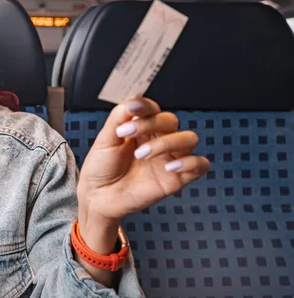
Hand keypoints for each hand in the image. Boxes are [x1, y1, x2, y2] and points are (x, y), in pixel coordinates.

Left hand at [77, 97, 210, 225]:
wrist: (98, 196)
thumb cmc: (101, 168)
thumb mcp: (105, 140)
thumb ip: (118, 119)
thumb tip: (132, 101)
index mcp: (142, 128)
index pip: (152, 109)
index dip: (145, 106)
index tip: (132, 107)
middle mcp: (158, 140)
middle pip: (171, 121)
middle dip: (151, 124)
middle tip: (129, 134)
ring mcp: (169, 158)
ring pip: (188, 139)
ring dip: (167, 142)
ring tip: (142, 154)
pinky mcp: (177, 178)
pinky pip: (200, 165)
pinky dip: (191, 163)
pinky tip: (170, 166)